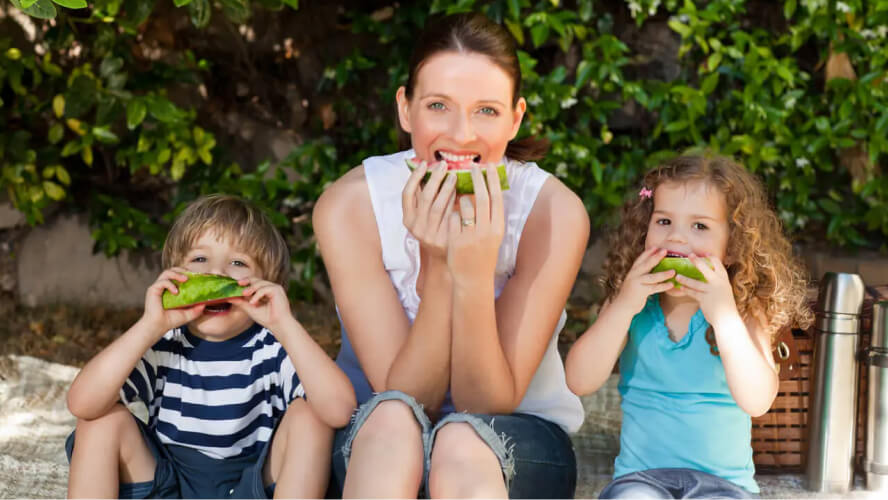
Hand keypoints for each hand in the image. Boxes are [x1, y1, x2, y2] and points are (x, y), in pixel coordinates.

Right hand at [141, 268, 205, 335]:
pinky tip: (176, 291)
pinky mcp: (153, 290)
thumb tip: (205, 304)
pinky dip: (170, 284)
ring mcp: (158, 288)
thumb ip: (197, 309)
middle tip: (190, 275)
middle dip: (182, 270)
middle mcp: (164, 287)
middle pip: (172, 270)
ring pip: (166, 272)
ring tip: (185, 279)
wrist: (158, 327)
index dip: (187, 274)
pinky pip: (162, 282)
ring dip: (177, 274)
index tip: (196, 276)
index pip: (178, 276)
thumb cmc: (170, 320)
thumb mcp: (188, 314)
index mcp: (171, 290)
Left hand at [236, 278, 293, 331]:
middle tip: (238, 284)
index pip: (253, 283)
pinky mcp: (277, 290)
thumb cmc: (266, 318)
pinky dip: (258, 295)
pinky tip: (254, 303)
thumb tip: (227, 297)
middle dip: (246, 281)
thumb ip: (240, 302)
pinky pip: (265, 288)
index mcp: (264, 291)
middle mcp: (270, 288)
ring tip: (244, 295)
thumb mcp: (249, 308)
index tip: (235, 284)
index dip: (244, 282)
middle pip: (256, 279)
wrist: (277, 325)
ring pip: (260, 283)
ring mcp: (274, 288)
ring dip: (251, 288)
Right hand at [403, 160, 457, 260]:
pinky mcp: (443, 239)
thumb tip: (429, 167)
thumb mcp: (425, 214)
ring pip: (438, 206)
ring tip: (454, 175)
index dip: (414, 177)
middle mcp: (415, 227)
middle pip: (424, 197)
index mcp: (408, 219)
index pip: (407, 194)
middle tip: (443, 165)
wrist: (446, 257)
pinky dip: (455, 202)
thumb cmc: (436, 228)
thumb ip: (425, 195)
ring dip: (446, 188)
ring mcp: (429, 234)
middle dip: (434, 178)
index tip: (424, 163)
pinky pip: (450, 216)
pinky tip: (461, 192)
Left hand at [446, 164, 503, 283]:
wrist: (473, 279)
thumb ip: (490, 216)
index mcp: (498, 228)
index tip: (490, 166)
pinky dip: (452, 215)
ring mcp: (471, 236)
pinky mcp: (456, 240)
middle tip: (473, 166)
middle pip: (482, 198)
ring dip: (461, 198)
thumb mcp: (492, 236)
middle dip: (478, 179)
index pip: (497, 199)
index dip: (494, 181)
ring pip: (464, 205)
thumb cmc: (483, 254)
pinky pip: (452, 218)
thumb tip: (487, 191)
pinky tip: (452, 219)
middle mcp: (486, 231)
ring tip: (459, 198)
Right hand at [612, 247, 675, 314]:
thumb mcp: (633, 280)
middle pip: (646, 264)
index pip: (640, 259)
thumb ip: (640, 274)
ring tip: (673, 271)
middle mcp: (634, 275)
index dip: (648, 252)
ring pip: (652, 277)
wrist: (622, 306)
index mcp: (632, 271)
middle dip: (656, 257)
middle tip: (665, 251)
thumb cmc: (631, 293)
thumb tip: (652, 268)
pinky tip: (671, 285)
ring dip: (664, 274)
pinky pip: (655, 288)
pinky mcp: (641, 292)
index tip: (656, 246)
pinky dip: (663, 286)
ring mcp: (637, 283)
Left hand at [674, 254, 738, 325]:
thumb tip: (710, 277)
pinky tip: (680, 288)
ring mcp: (711, 291)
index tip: (705, 253)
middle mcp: (719, 284)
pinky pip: (693, 293)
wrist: (727, 320)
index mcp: (724, 281)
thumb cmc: (725, 306)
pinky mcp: (705, 299)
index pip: (719, 266)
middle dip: (697, 261)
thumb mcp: (724, 292)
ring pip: (696, 283)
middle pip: (707, 269)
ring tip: (677, 276)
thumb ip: (718, 284)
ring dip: (685, 279)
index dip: (711, 258)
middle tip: (690, 255)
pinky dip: (686, 290)